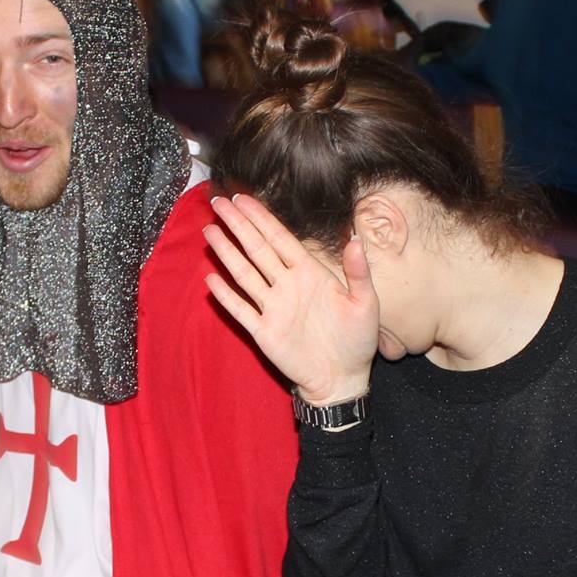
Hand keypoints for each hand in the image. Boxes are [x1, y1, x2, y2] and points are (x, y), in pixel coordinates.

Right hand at [204, 193, 378, 404]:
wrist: (344, 379)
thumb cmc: (357, 341)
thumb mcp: (365, 303)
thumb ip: (358, 272)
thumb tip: (356, 240)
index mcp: (310, 273)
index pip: (280, 239)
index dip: (261, 218)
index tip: (243, 198)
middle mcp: (288, 285)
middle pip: (257, 249)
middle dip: (238, 225)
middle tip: (219, 203)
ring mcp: (273, 308)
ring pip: (244, 274)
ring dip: (227, 253)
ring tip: (210, 231)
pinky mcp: (264, 332)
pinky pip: (241, 310)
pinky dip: (227, 296)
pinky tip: (212, 278)